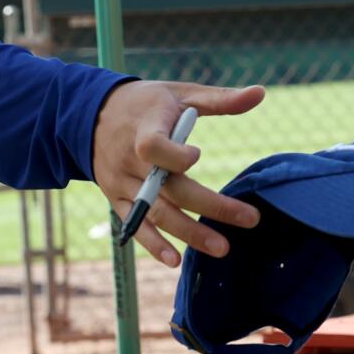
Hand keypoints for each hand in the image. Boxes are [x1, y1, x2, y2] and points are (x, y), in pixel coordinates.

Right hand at [91, 80, 265, 266]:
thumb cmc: (146, 104)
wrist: (93, 116)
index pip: (152, 146)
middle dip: (209, 207)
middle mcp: (130, 160)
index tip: (196, 155)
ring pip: (156, 212)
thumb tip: (260, 93)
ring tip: (221, 248)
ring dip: (188, 233)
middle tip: (249, 220)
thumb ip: (219, 99)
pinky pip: (135, 225)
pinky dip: (153, 244)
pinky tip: (175, 260)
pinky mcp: (117, 200)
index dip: (172, 154)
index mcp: (144, 128)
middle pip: (169, 189)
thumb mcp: (179, 93)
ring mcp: (122, 184)